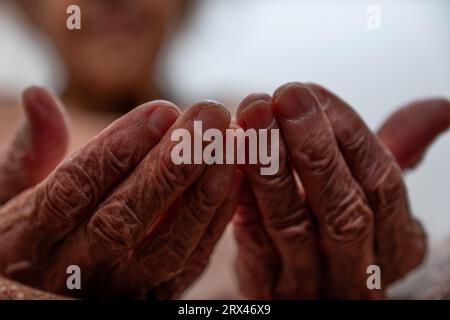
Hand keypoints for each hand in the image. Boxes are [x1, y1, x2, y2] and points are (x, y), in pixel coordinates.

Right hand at [0, 88, 240, 298]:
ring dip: (203, 194)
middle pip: (125, 218)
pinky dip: (215, 223)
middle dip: (172, 165)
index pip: (75, 188)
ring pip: (165, 247)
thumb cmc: (22, 235)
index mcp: (28, 236)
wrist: (37, 292)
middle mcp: (73, 269)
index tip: (163, 110)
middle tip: (210, 117)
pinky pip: (188, 265)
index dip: (119, 148)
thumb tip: (38, 94)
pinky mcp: (152, 300)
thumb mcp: (8, 192)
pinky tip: (236, 180)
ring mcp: (117, 289)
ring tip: (231, 144)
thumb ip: (30, 150)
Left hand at [234, 82, 448, 298]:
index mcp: (397, 243)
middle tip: (284, 97)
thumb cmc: (342, 226)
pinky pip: (252, 244)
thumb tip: (441, 106)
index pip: (382, 182)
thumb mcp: (374, 197)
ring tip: (251, 120)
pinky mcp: (267, 289)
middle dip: (313, 147)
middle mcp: (359, 270)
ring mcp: (311, 283)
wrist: (309, 286)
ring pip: (292, 225)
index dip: (347, 132)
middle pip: (343, 209)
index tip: (310, 90)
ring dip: (270, 168)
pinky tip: (229, 160)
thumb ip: (396, 151)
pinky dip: (241, 199)